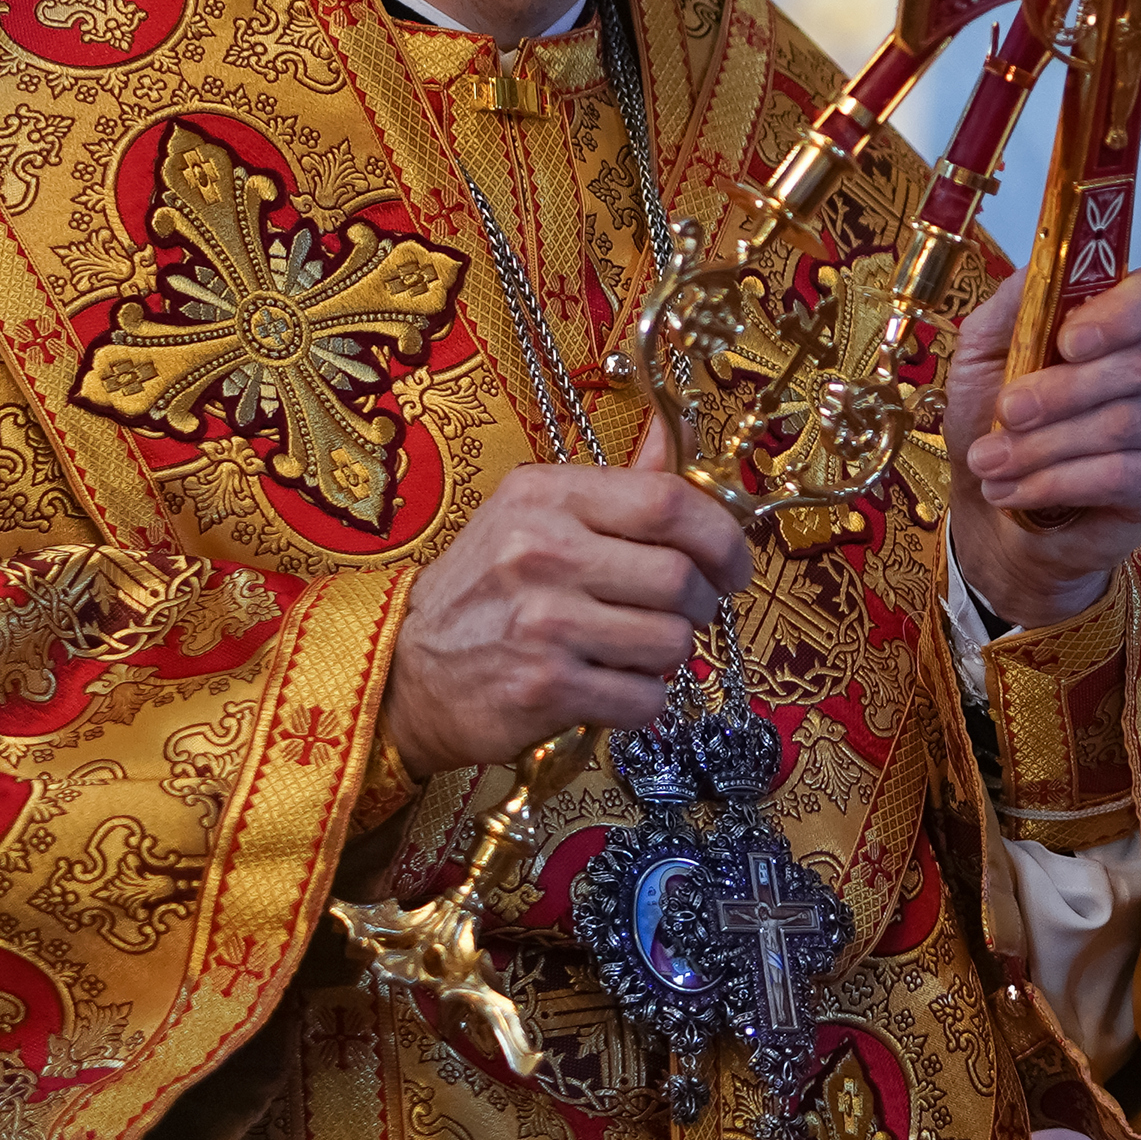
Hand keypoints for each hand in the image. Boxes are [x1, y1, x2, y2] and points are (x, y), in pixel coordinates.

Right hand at [378, 417, 754, 774]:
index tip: (733, 565)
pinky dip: (641, 699)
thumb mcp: (534, 514)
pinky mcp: (543, 689)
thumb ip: (614, 484)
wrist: (406, 669)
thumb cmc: (486, 588)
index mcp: (547, 496)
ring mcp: (542, 623)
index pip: (669, 503)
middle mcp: (542, 552)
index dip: (722, 537)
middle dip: (702, 604)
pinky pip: (642, 699)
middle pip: (680, 579)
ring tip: (637, 648)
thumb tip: (673, 440)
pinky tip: (611, 684)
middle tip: (686, 613)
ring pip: (670, 643)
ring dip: (669, 654)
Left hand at [940, 266, 1140, 631]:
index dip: (1122, 313)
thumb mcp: (988, 349)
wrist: (1000, 506)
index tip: (1068, 341)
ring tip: (990, 461)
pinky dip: (1056, 482)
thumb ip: (1015, 302)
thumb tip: (1041, 266)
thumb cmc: (1001, 419)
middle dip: (1062, 391)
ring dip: (1044, 446)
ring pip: (1122, 424)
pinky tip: (1015, 490)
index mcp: (1138, 316)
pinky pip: (1120, 475)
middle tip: (1007, 411)